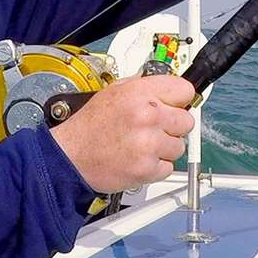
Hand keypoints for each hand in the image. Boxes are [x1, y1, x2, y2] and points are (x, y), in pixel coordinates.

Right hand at [49, 75, 195, 193]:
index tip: (175, 105)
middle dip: (173, 127)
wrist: (70, 157)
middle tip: (154, 130)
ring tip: (141, 146)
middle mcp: (147, 116)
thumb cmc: (89, 127)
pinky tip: (138, 159)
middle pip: (187, 121)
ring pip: (179, 147)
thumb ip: (144, 88)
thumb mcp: (113, 92)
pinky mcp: (147, 168)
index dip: (179, 100)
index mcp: (140, 93)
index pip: (185, 90)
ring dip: (164, 149)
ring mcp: (149, 144)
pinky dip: (156, 167)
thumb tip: (168, 89)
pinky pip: (168, 167)